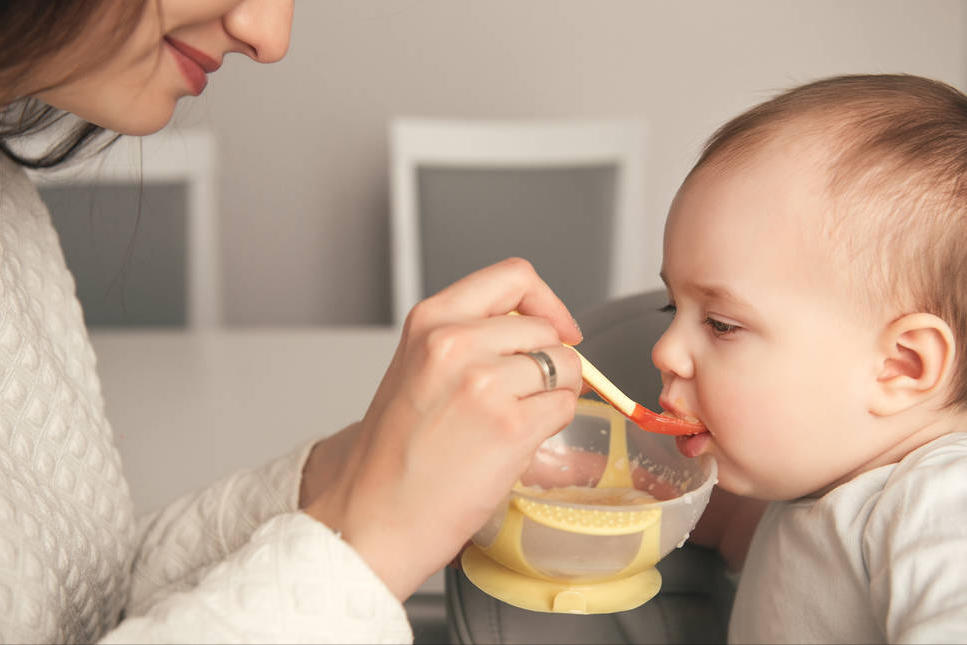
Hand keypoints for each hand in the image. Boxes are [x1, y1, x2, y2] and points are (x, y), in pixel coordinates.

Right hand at [301, 258, 582, 599]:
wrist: (372, 515)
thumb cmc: (393, 453)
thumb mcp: (418, 367)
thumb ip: (470, 337)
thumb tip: (538, 332)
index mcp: (430, 320)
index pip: (514, 275)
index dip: (546, 301)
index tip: (555, 327)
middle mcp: (456, 342)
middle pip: (546, 329)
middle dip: (549, 361)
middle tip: (523, 394)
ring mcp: (484, 382)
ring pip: (564, 366)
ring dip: (553, 393)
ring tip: (513, 420)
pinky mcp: (510, 426)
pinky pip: (564, 407)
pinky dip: (552, 424)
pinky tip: (515, 442)